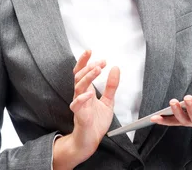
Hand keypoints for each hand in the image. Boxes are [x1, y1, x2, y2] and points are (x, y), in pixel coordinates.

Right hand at [53, 50, 119, 168]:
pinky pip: (76, 106)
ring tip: (97, 70)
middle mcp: (81, 96)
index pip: (82, 73)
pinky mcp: (79, 116)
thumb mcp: (108, 101)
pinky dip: (82, 99)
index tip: (89, 51)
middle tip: (100, 62)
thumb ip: (111, 86)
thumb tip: (115, 68)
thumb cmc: (96, 121)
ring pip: (78, 88)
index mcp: (86, 91)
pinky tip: (89, 94)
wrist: (90, 140)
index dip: (84, 61)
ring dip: (87, 78)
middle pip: (79, 77)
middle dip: (89, 68)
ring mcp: (79, 106)